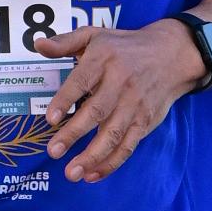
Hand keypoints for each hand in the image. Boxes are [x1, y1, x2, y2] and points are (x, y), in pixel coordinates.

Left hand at [37, 20, 196, 182]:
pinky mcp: (145, 121)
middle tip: (53, 152)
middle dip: (74, 134)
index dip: (66, 100)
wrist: (172, 55)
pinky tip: (92, 175)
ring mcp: (134, 105)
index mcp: (104, 59)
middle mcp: (120, 83)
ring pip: (113, 134)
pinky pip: (128, 146)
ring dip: (92, 156)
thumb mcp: (95, 35)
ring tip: (72, 173)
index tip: (51, 119)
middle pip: (96, 111)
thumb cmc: (124, 46)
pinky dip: (111, 163)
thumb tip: (38, 45)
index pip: (82, 81)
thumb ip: (65, 42)